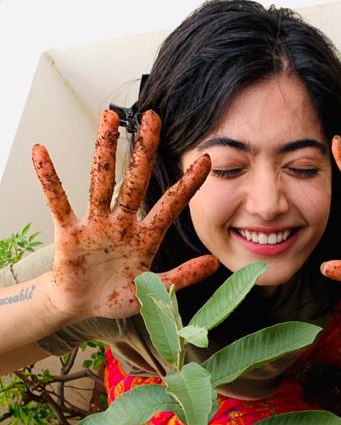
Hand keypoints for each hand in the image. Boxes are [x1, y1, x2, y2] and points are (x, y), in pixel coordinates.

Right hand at [32, 109, 217, 322]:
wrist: (82, 307)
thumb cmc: (117, 296)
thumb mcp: (154, 289)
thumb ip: (182, 276)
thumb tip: (214, 263)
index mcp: (146, 236)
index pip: (171, 205)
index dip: (188, 185)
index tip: (206, 160)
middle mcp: (122, 223)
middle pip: (135, 181)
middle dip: (144, 151)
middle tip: (153, 117)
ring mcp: (96, 224)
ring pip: (101, 181)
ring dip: (104, 150)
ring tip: (108, 117)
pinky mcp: (69, 232)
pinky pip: (58, 201)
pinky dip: (49, 179)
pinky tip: (41, 152)